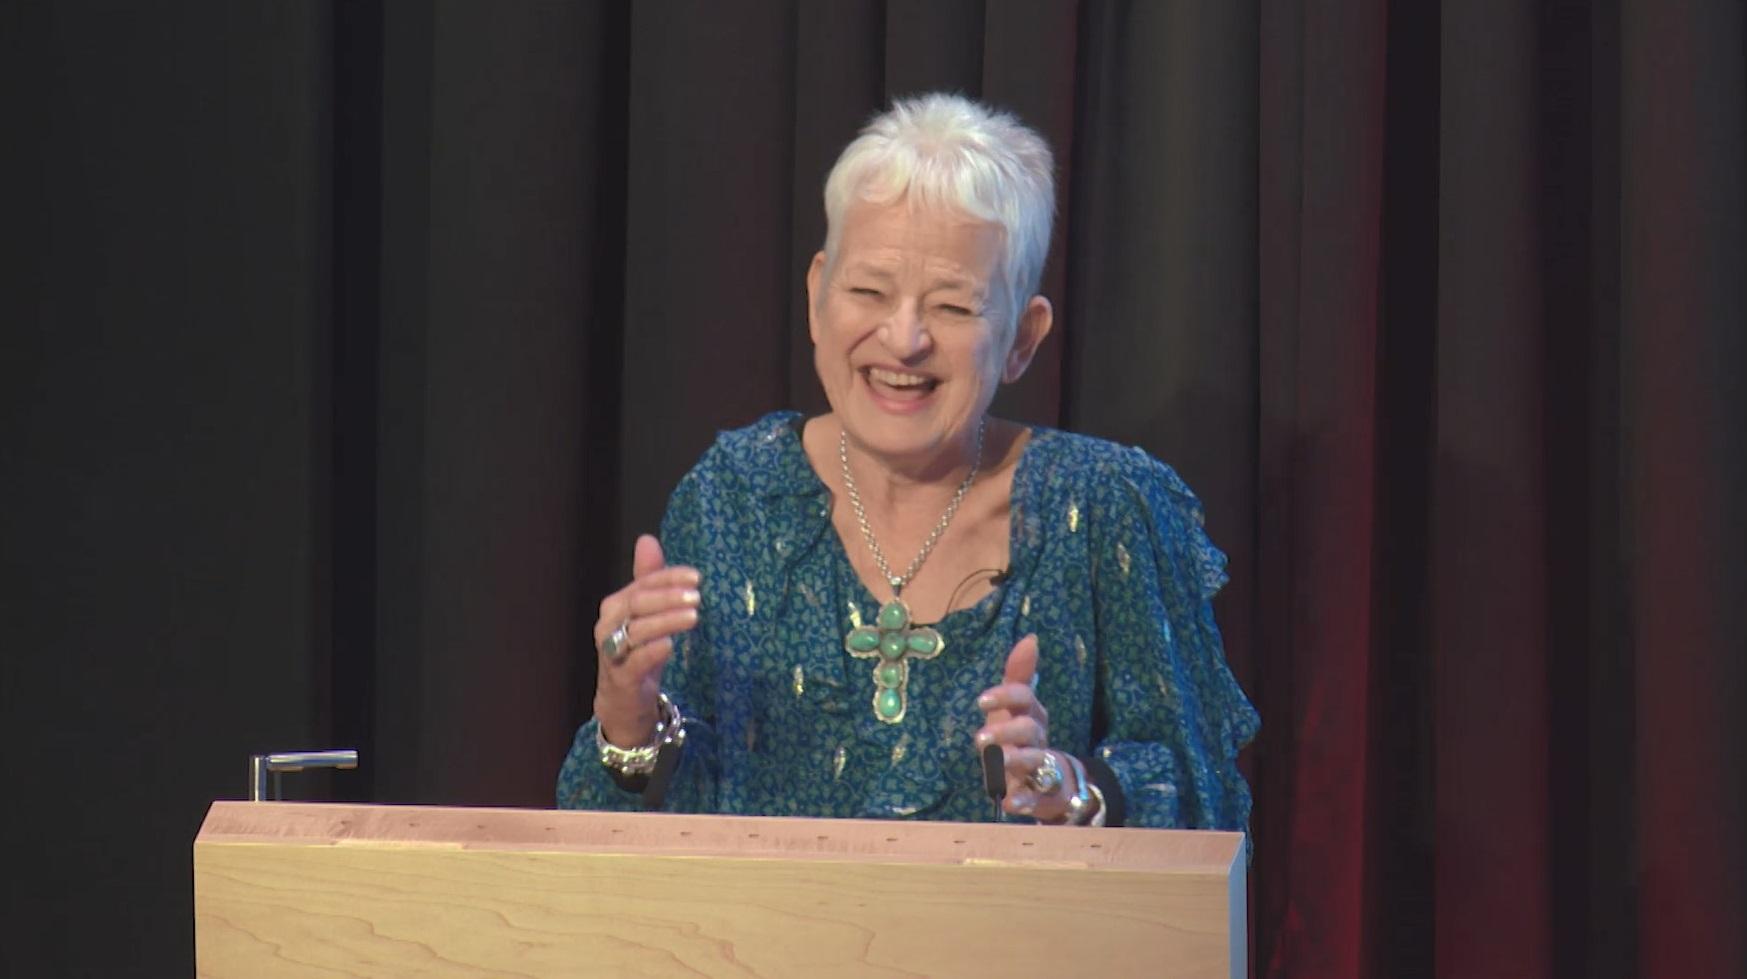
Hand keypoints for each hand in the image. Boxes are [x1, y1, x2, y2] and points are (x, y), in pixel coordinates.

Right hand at [592, 534, 700, 746]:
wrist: (624, 703)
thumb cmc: (639, 654)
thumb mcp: (647, 616)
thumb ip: (649, 580)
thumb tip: (647, 539)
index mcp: (616, 605)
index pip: (642, 583)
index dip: (668, 577)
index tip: (697, 577)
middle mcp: (608, 625)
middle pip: (637, 603)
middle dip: (668, 597)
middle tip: (698, 595)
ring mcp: (611, 653)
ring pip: (636, 630)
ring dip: (665, 621)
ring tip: (693, 616)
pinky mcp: (620, 679)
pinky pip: (633, 662)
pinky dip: (651, 652)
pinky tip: (670, 645)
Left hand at [974, 634, 1076, 821]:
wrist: (1055, 783)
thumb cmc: (1024, 737)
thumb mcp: (1017, 707)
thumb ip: (1019, 674)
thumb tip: (1030, 637)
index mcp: (1030, 715)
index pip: (1024, 698)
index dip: (1005, 696)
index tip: (980, 700)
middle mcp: (1036, 740)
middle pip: (1029, 730)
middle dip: (1007, 731)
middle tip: (980, 738)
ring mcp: (1040, 769)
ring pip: (1034, 762)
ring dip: (1015, 761)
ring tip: (995, 762)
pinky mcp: (1041, 796)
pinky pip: (1035, 799)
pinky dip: (1023, 801)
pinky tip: (1009, 803)